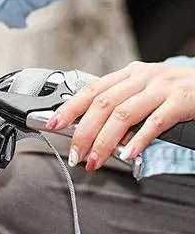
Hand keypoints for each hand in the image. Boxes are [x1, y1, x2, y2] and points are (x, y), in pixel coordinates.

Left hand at [48, 61, 194, 170]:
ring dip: (104, 141)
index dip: (69, 108)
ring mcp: (162, 88)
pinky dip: (138, 140)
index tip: (52, 124)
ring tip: (95, 160)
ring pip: (123, 114)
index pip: (92, 90)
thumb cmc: (179, 92)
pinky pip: (155, 123)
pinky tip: (127, 154)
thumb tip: (93, 134)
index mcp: (130, 74)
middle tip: (75, 154)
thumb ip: (121, 108)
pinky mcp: (181, 101)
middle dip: (84, 133)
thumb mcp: (146, 92)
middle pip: (103, 104)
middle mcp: (143, 77)